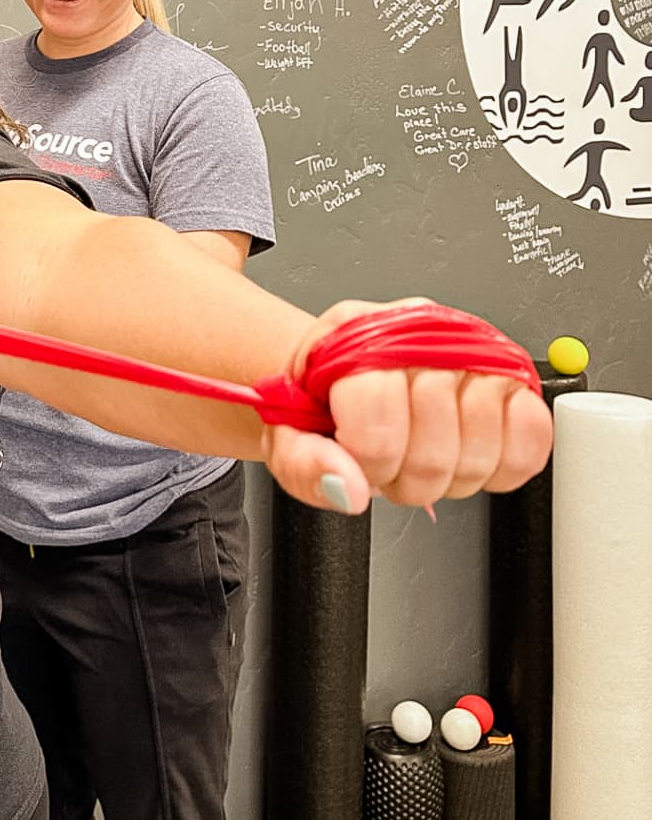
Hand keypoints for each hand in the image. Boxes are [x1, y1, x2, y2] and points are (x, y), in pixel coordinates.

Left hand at [265, 299, 552, 513]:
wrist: (340, 379)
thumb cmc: (317, 403)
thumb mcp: (285, 437)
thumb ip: (305, 464)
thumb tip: (348, 488)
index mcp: (355, 335)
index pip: (376, 409)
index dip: (369, 459)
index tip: (357, 463)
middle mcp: (419, 332)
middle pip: (433, 443)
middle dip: (407, 478)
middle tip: (390, 467)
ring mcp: (471, 349)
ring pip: (483, 445)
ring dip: (452, 477)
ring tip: (422, 459)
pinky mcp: (510, 371)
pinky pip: (535, 432)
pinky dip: (507, 464)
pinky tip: (470, 455)